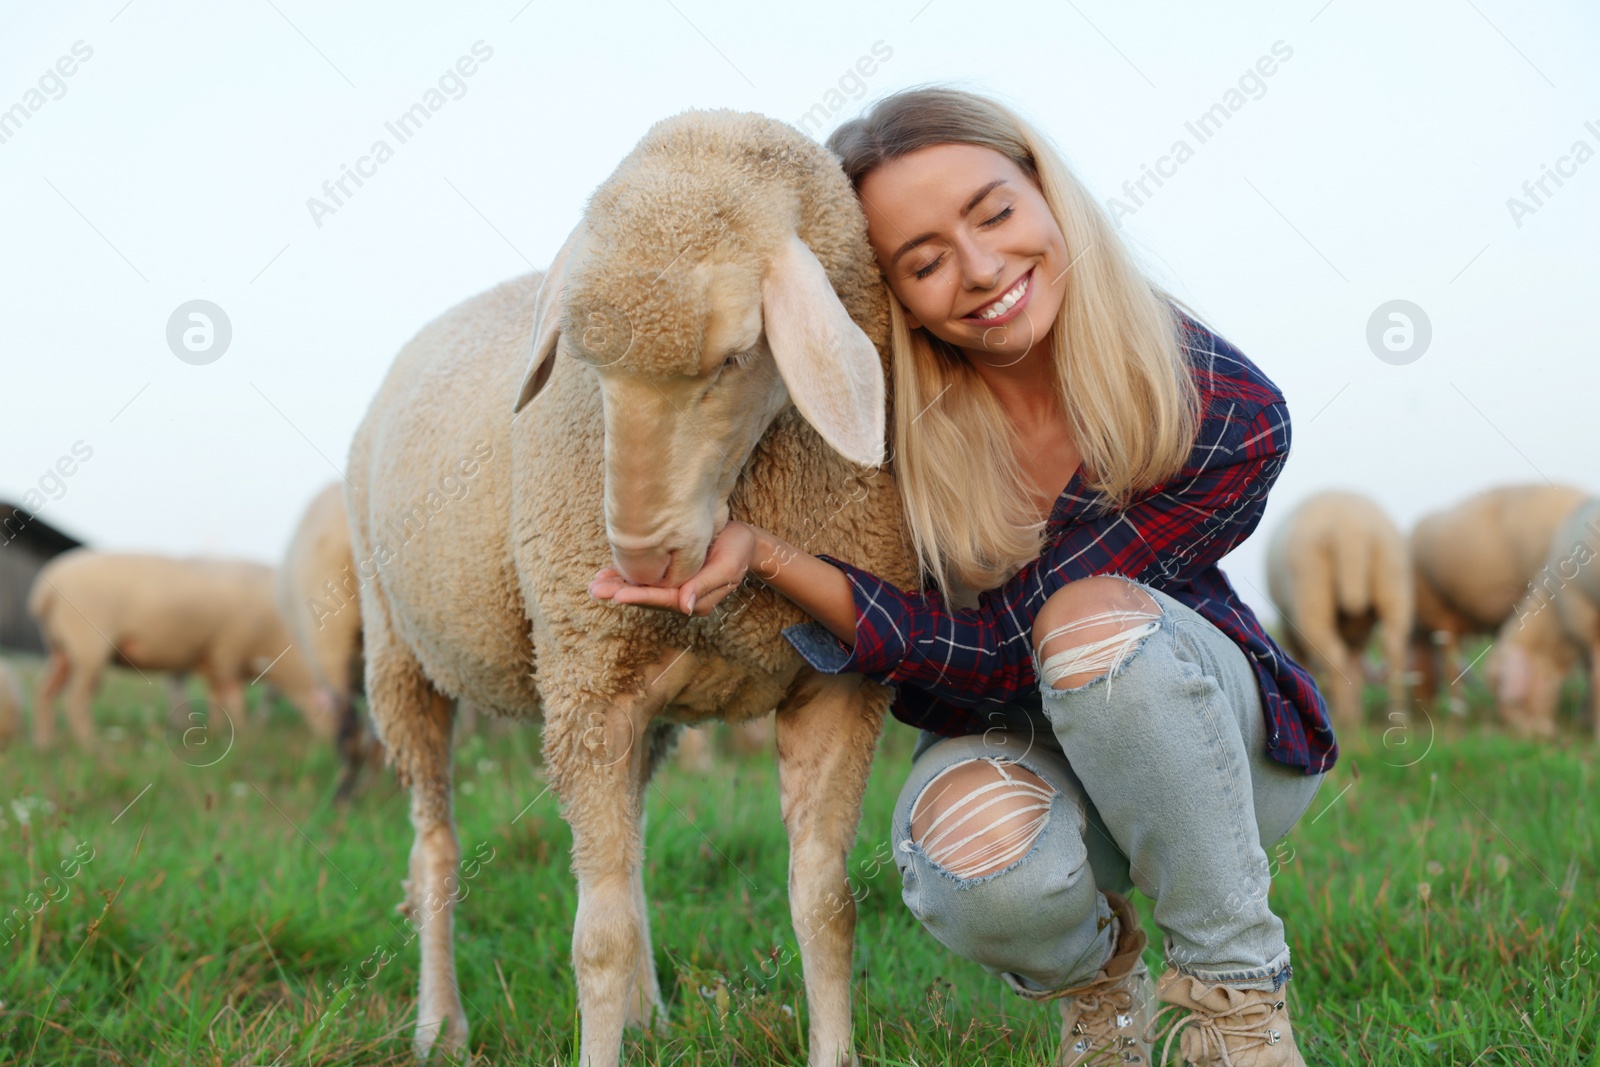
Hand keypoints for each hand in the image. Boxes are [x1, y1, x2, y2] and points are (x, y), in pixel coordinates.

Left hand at [588, 521, 759, 616]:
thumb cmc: (738, 550)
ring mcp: (677, 588)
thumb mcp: (727, 567)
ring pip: (643, 589)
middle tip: (594, 590)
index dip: (639, 596)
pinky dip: (627, 577)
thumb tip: (685, 606)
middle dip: (620, 593)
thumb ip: (705, 586)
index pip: (663, 599)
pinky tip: (609, 575)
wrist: (746, 542)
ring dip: (618, 586)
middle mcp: (683, 597)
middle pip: (647, 597)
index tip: (617, 596)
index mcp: (695, 599)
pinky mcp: (672, 575)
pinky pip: (646, 579)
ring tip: (595, 584)